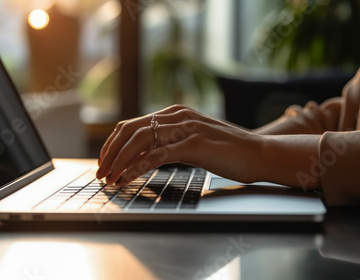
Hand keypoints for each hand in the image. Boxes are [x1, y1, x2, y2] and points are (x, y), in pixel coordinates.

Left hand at [96, 105, 261, 186]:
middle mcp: (177, 116)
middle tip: (100, 172)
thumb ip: (170, 142)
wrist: (258, 154)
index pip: (131, 125)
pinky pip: (157, 156)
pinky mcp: (194, 145)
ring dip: (119, 161)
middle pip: (129, 130)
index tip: (104, 161)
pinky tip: (127, 179)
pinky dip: (137, 168)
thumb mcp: (193, 140)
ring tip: (109, 178)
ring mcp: (186, 128)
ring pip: (139, 141)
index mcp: (174, 113)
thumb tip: (142, 155)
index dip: (113, 144)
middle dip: (110, 153)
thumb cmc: (227, 151)